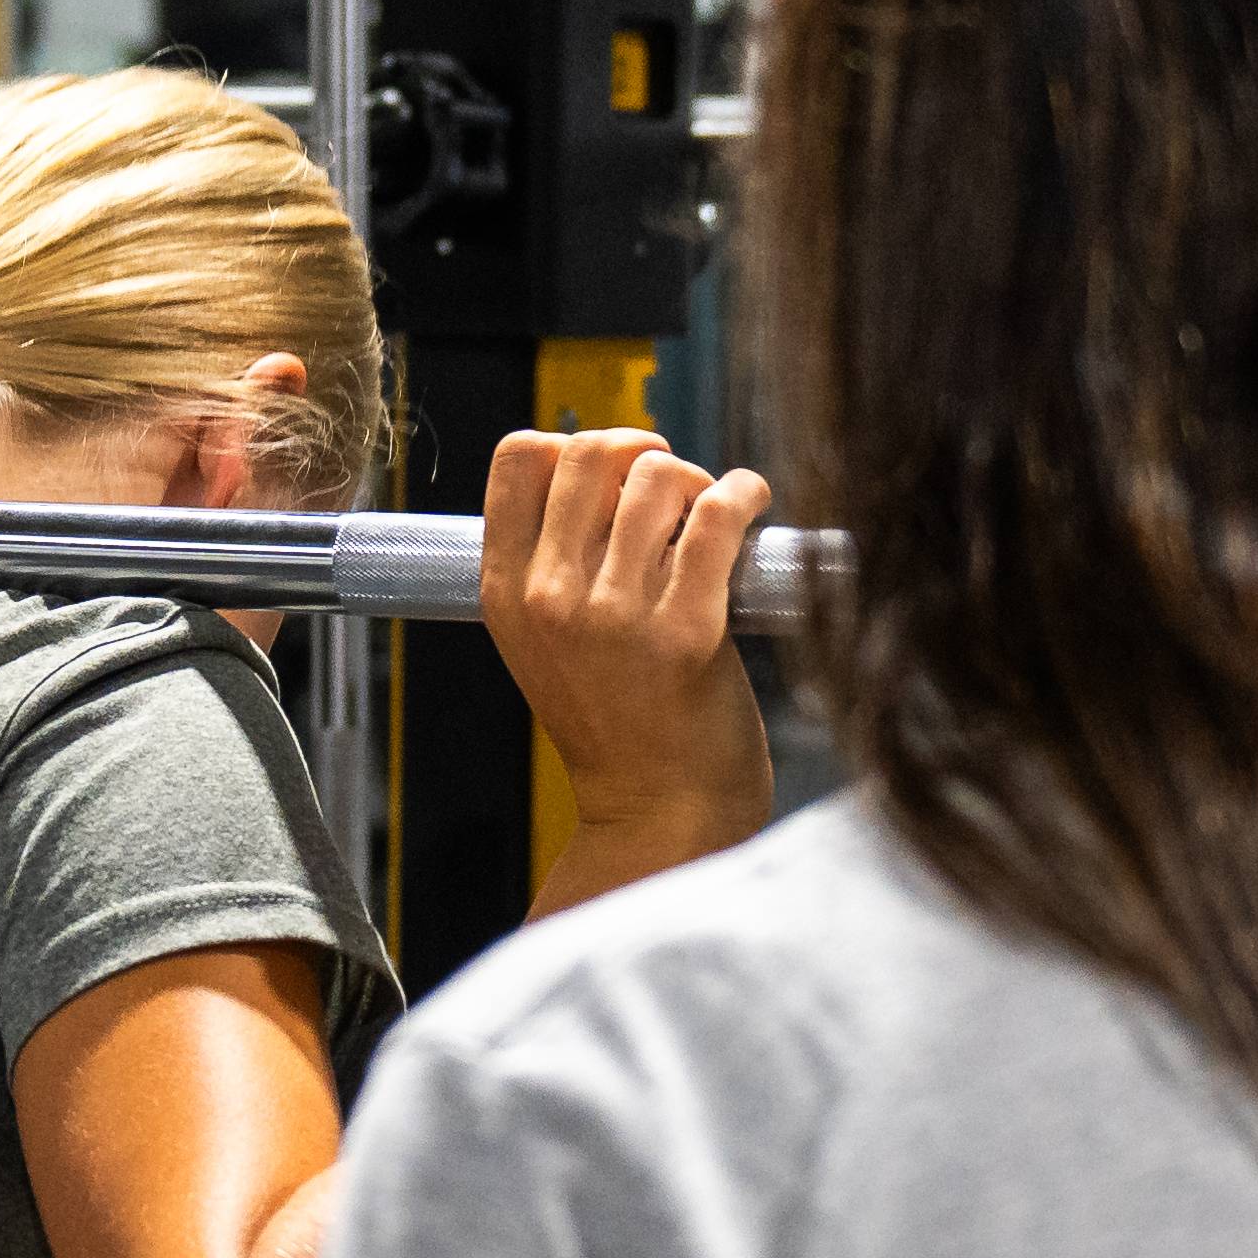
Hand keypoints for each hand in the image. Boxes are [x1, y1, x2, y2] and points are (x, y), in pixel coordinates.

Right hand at [480, 428, 776, 858]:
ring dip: (698, 482)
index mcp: (505, 593)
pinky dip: (744, 494)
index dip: (573, 445)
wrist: (658, 812)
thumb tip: (612, 470)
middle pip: (590, 451)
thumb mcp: (544, 644)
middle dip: (642, 451)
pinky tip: (751, 505)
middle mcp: (551, 598)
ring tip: (712, 517)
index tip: (614, 475)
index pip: (518, 459)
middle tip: (673, 486)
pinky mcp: (688, 629)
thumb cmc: (617, 724)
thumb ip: (553, 563)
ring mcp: (616, 615)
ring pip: (659, 477)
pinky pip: (718, 517)